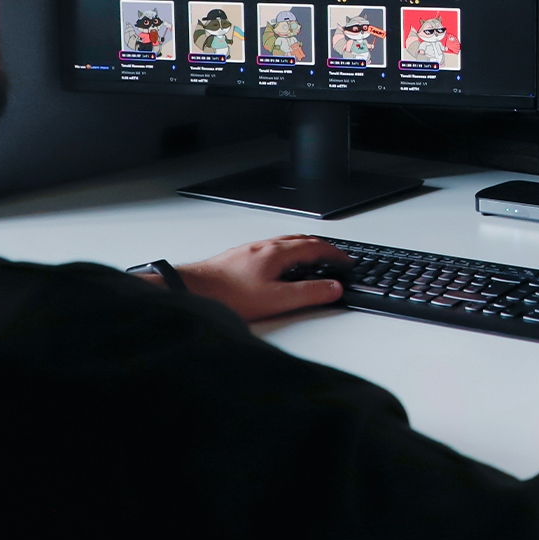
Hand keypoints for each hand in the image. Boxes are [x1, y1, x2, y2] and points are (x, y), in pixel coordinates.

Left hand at [170, 235, 352, 321]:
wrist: (192, 290)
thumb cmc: (228, 295)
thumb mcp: (275, 299)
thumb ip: (308, 293)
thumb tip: (333, 287)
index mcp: (277, 253)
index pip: (315, 246)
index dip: (335, 253)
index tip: (346, 260)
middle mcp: (264, 247)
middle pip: (300, 239)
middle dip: (322, 247)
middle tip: (334, 256)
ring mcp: (250, 250)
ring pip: (284, 243)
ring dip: (303, 248)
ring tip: (312, 258)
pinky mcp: (239, 258)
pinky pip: (270, 249)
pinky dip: (286, 253)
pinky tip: (279, 266)